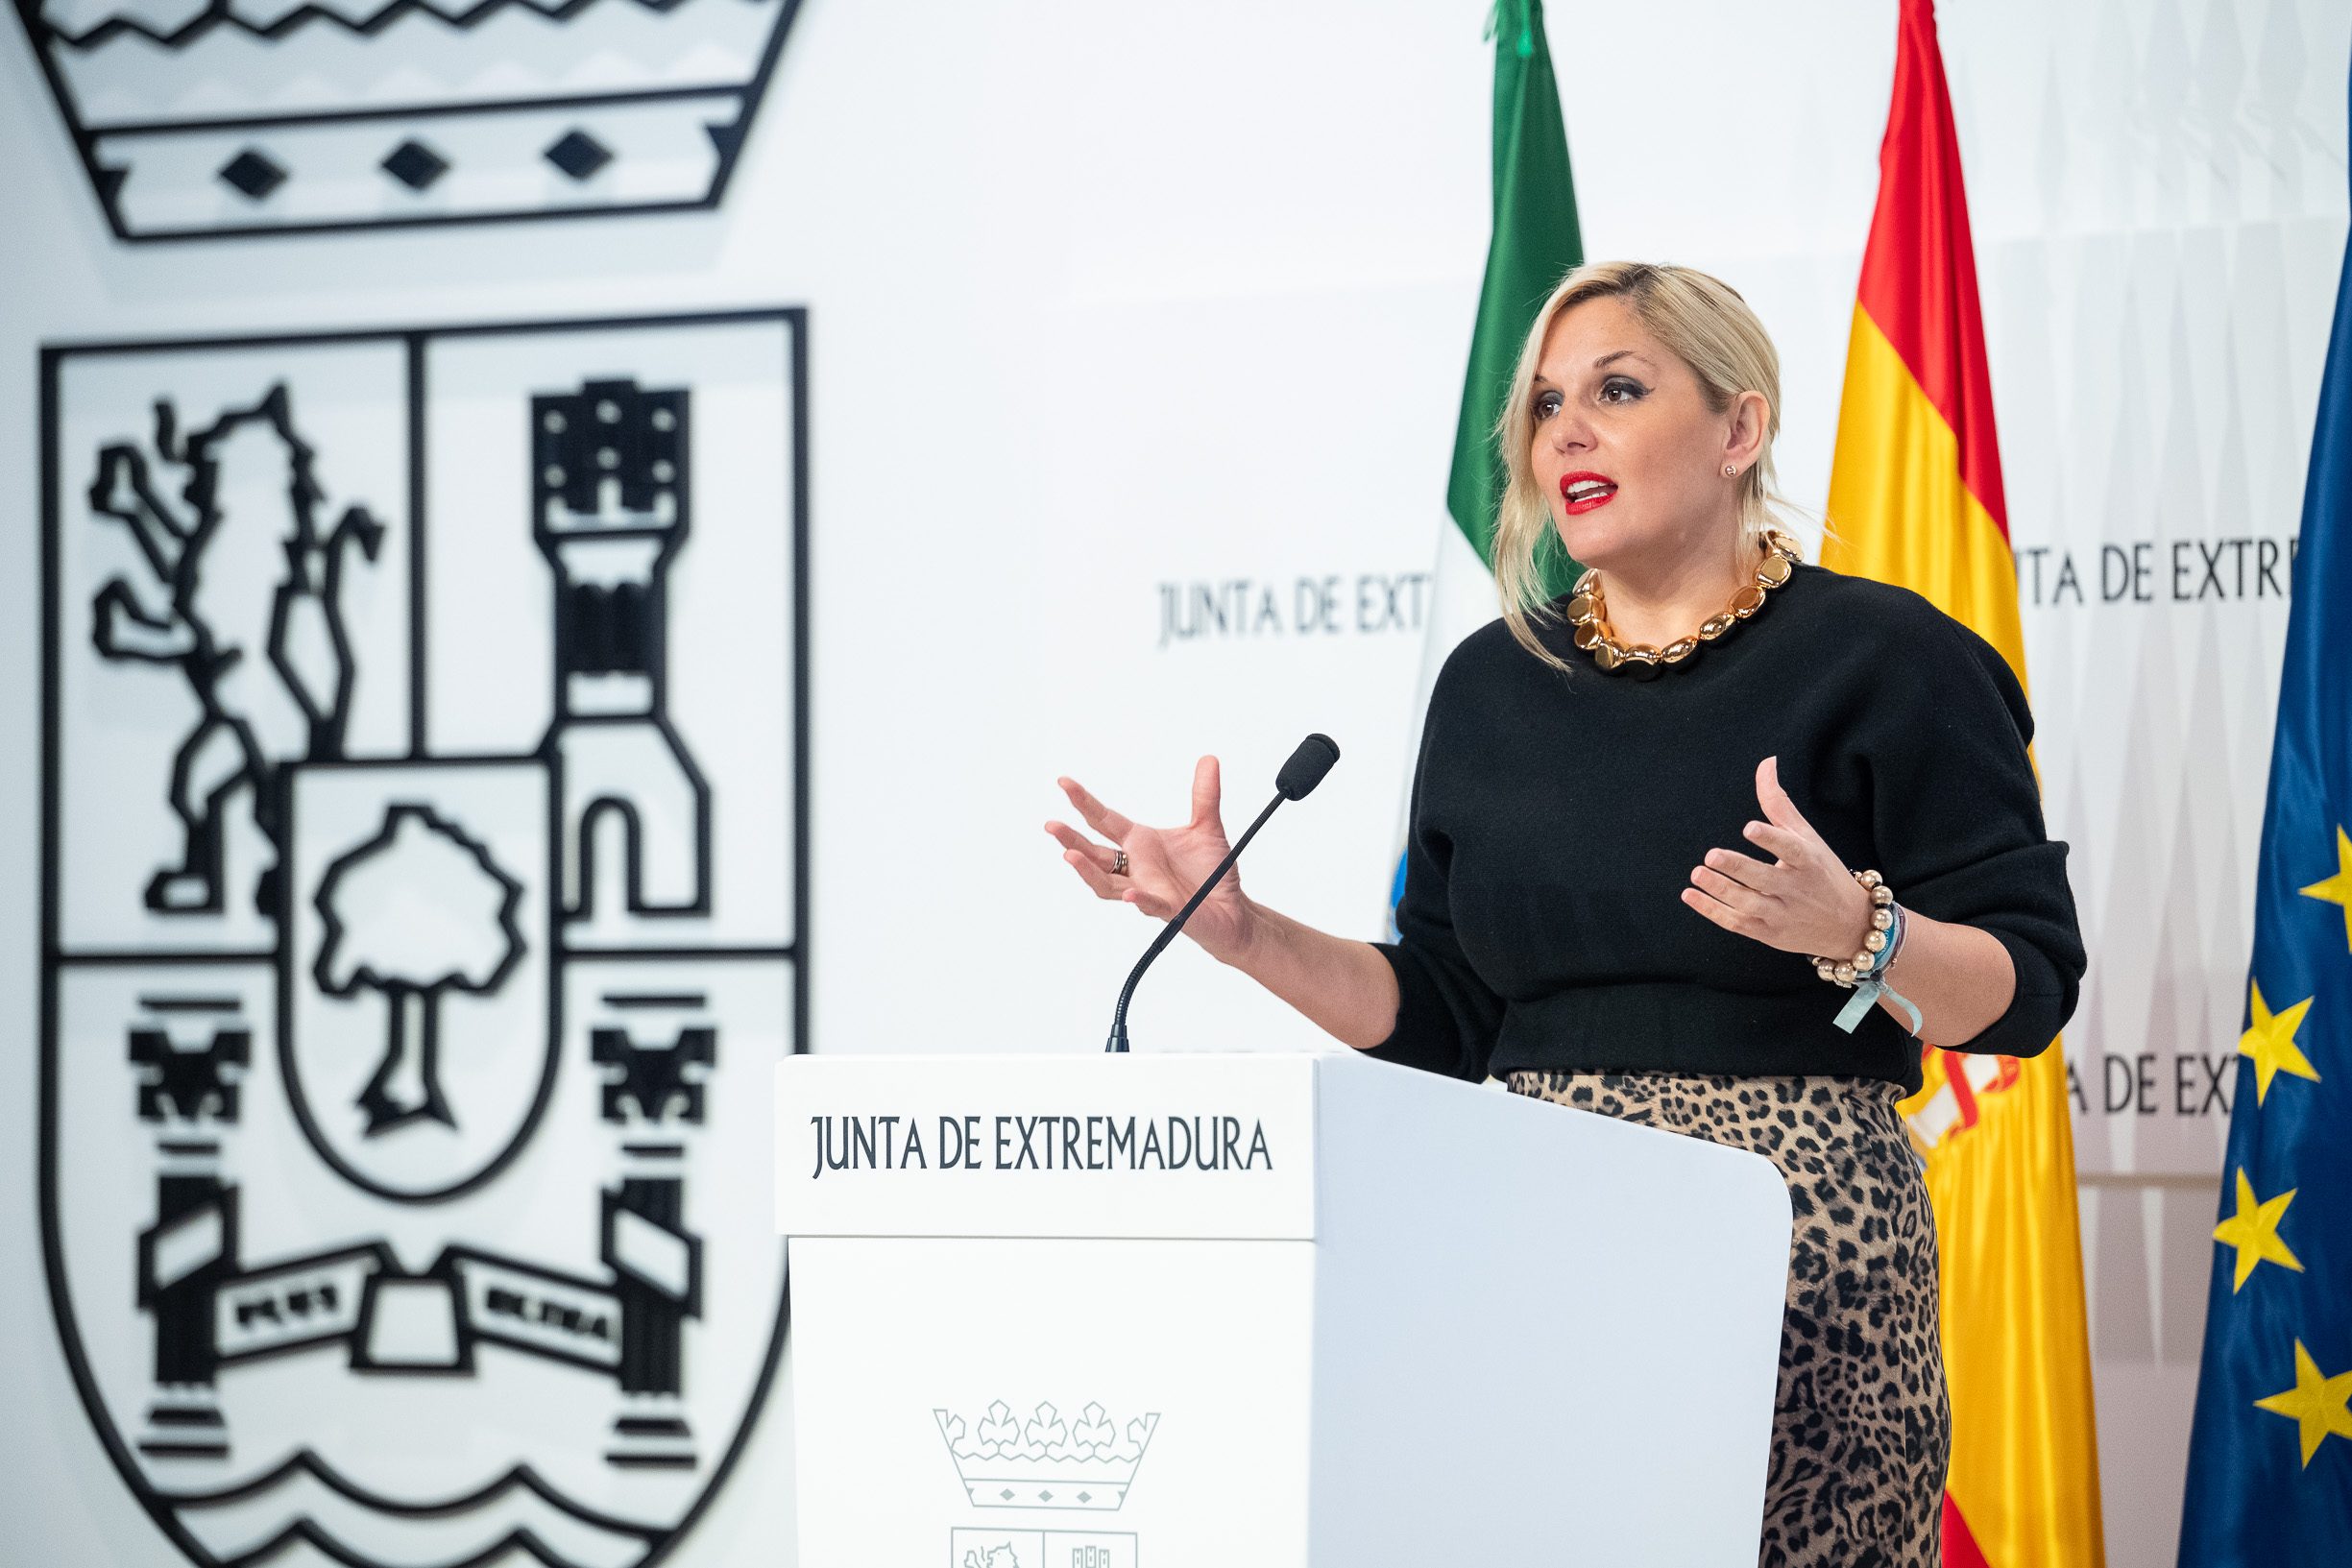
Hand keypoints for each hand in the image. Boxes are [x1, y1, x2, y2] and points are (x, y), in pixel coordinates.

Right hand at [1046, 756, 1257, 961]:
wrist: (1232, 910)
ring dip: (1088, 872)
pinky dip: (1139, 899)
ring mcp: (1148, 889)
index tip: (1063, 783)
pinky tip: (1130, 893)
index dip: (1084, 802)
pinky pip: (1150, 905)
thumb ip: (1205, 795)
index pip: (1104, 820)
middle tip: (1051, 825)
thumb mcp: (1208, 827)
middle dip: (1071, 840)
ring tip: (1070, 857)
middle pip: (1095, 854)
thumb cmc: (1213, 873)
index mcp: (1141, 843)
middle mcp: (1137, 867)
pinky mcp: (1169, 910)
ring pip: (1107, 884)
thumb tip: (1209, 759)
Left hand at [1683, 756, 1873, 960]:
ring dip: (1720, 890)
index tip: (1749, 828)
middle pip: (1764, 879)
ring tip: (1697, 873)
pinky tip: (1690, 895)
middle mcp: (1796, 889)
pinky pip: (1737, 923)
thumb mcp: (1807, 837)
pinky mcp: (1768, 933)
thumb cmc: (1822, 873)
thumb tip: (1766, 762)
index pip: (1790, 849)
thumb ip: (1779, 803)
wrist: (1850, 926)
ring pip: (1748, 903)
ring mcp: (1782, 914)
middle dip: (1738, 868)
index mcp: (1809, 861)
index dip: (1770, 839)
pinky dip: (1713, 912)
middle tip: (1712, 855)